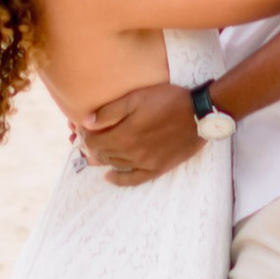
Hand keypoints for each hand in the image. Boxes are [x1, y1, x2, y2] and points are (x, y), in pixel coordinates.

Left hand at [74, 82, 205, 184]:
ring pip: (114, 165)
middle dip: (90, 146)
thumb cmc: (168, 100)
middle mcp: (132, 153)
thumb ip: (111, 111)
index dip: (84, 135)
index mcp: (125, 135)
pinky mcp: (157, 168)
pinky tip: (109, 177)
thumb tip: (87, 122)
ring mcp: (145, 163)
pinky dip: (119, 180)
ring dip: (101, 159)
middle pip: (102, 154)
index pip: (94, 141)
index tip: (80, 127)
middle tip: (86, 137)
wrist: (199, 114)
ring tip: (93, 153)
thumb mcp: (137, 98)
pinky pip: (133, 179)